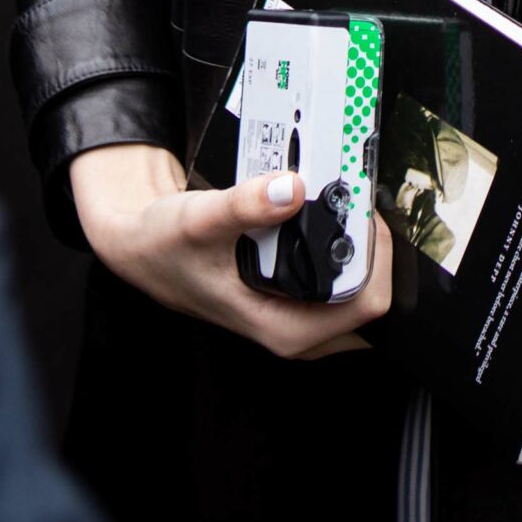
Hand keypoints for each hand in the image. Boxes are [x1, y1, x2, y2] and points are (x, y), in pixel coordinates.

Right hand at [69, 141, 392, 358]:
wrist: (143, 249)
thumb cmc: (165, 246)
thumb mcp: (198, 220)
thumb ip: (243, 206)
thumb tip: (290, 190)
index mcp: (282, 329)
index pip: (367, 306)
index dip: (378, 257)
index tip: (365, 212)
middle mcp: (296, 331)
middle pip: (372, 298)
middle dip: (376, 249)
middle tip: (361, 199)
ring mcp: (299, 318)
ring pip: (360, 290)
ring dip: (363, 247)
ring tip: (350, 201)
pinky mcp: (297, 299)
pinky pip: (342, 280)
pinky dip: (346, 247)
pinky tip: (332, 213)